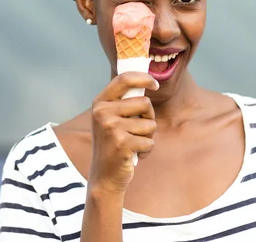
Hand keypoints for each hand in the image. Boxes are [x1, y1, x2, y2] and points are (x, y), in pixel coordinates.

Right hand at [88, 72, 158, 193]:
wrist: (104, 176)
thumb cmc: (113, 145)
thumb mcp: (111, 119)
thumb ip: (124, 102)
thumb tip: (149, 82)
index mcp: (100, 102)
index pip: (124, 79)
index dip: (144, 78)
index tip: (156, 84)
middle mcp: (102, 112)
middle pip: (144, 102)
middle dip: (148, 117)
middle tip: (136, 131)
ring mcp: (111, 128)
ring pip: (150, 124)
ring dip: (147, 136)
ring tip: (132, 144)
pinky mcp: (122, 143)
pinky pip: (149, 141)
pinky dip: (146, 150)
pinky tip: (132, 155)